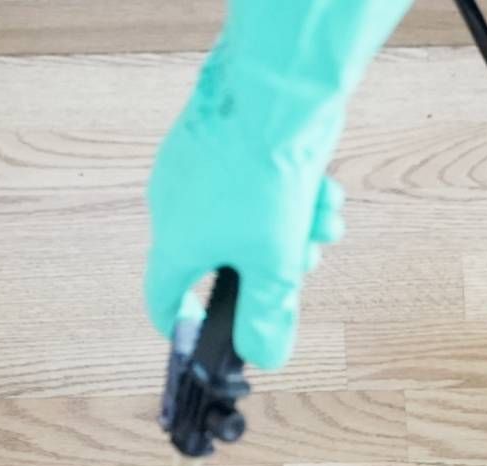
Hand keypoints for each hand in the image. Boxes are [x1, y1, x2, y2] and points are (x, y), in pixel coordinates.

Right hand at [143, 49, 348, 370]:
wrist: (274, 89)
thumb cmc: (263, 178)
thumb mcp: (275, 263)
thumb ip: (268, 312)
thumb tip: (264, 355)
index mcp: (176, 243)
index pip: (161, 298)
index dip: (181, 324)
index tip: (205, 335)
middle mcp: (176, 206)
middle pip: (223, 259)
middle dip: (272, 265)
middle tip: (304, 261)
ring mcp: (197, 168)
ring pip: (248, 218)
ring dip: (293, 227)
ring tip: (324, 220)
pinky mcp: (222, 139)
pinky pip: (255, 180)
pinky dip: (291, 191)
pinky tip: (324, 191)